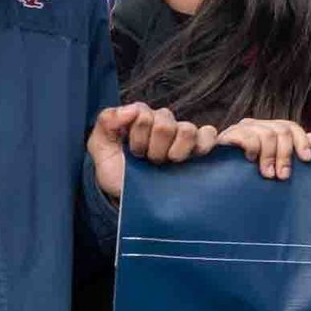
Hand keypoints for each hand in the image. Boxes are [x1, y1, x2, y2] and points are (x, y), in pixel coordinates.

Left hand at [88, 103, 215, 199]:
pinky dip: (204, 144)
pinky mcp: (199, 150)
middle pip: (165, 124)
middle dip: (153, 148)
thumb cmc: (117, 173)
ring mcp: (183, 137)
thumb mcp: (100, 148)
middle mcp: (164, 123)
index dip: (138, 136)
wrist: (130, 201)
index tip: (134, 153)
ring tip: (167, 164)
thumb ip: (106, 122)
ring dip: (175, 152)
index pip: (145, 113)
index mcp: (142, 118)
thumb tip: (131, 110)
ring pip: (187, 130)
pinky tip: (192, 158)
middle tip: (149, 161)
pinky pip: (209, 135)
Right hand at [216, 119, 310, 179]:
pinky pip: (247, 137)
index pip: (291, 127)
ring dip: (270, 157)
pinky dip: (252, 149)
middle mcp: (257, 125)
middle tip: (283, 176)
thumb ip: (295, 149)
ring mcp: (242, 128)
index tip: (306, 160)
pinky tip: (249, 161)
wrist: (216, 176)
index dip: (302, 141)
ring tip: (267, 175)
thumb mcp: (274, 161)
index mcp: (269, 129)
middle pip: (281, 131)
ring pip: (267, 134)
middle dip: (285, 155)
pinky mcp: (228, 135)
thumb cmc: (247, 172)